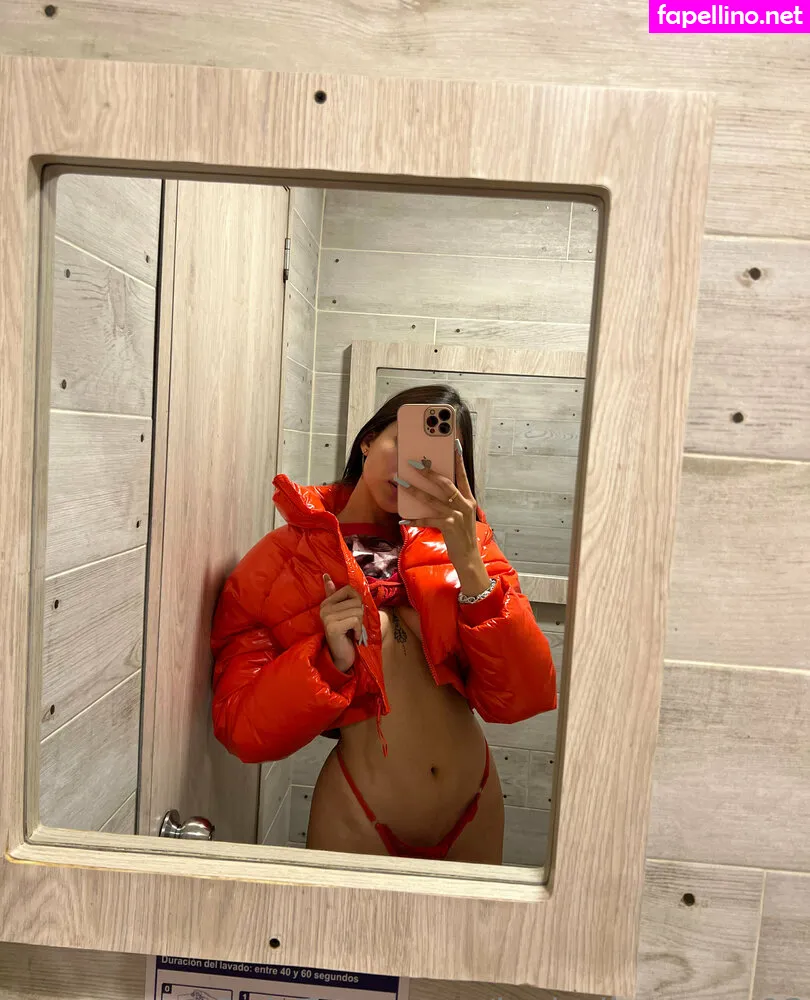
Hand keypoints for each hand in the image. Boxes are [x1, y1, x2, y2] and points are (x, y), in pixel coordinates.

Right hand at [320, 574, 363, 671]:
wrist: (342, 657)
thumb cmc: (346, 633)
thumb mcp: (343, 612)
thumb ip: (335, 594)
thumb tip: (326, 576)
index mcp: (327, 602)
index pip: (350, 590)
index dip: (357, 602)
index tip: (352, 615)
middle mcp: (324, 608)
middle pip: (356, 600)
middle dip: (360, 615)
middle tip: (352, 626)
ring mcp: (327, 617)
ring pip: (357, 610)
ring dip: (360, 624)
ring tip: (352, 631)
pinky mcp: (332, 627)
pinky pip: (355, 620)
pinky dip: (359, 630)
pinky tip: (353, 637)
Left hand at [398, 440, 490, 596]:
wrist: (468, 557)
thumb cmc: (462, 535)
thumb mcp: (462, 515)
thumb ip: (453, 502)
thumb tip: (436, 490)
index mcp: (468, 499)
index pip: (462, 475)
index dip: (458, 459)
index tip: (454, 444)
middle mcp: (464, 504)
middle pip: (444, 483)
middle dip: (428, 471)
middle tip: (414, 462)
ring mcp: (457, 515)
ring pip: (432, 499)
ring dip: (415, 490)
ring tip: (401, 482)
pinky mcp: (448, 526)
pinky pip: (427, 519)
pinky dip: (414, 519)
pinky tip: (402, 518)